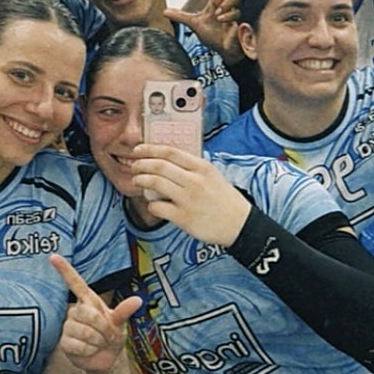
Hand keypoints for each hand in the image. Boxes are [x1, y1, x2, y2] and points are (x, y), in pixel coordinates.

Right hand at [48, 254, 140, 373]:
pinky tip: (90, 351)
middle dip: (102, 327)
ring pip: (82, 331)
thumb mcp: (120, 323)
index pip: (74, 283)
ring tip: (99, 344)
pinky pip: (77, 344)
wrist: (107, 360)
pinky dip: (89, 350)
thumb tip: (137, 300)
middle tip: (108, 335)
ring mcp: (68, 326)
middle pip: (85, 313)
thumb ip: (124, 311)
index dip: (64, 270)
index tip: (52, 256)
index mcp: (88, 301)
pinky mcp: (64, 342)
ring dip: (97, 341)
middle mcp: (75, 311)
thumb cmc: (112, 336)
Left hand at [131, 144, 250, 246]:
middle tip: (134, 166)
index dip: (150, 149)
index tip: (138, 150)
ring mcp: (188, 199)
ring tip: (137, 181)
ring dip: (141, 181)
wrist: (239, 224)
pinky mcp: (184, 218)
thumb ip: (192, 167)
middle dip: (141, 164)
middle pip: (159, 166)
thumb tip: (166, 159)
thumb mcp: (212, 175)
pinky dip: (150, 204)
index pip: (170, 152)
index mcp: (202, 167)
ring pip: (155, 183)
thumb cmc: (224, 198)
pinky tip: (152, 204)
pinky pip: (158, 207)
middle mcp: (194, 181)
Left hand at [164, 0, 244, 61]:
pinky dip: (227, 14)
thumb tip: (165, 12)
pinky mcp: (243, 16)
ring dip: (226, 3)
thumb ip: (181, 17)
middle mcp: (229, 0)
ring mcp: (237, 7)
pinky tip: (223, 21)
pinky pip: (236, 9)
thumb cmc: (214, 37)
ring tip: (218, 16)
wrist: (224, 51)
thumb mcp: (194, 24)